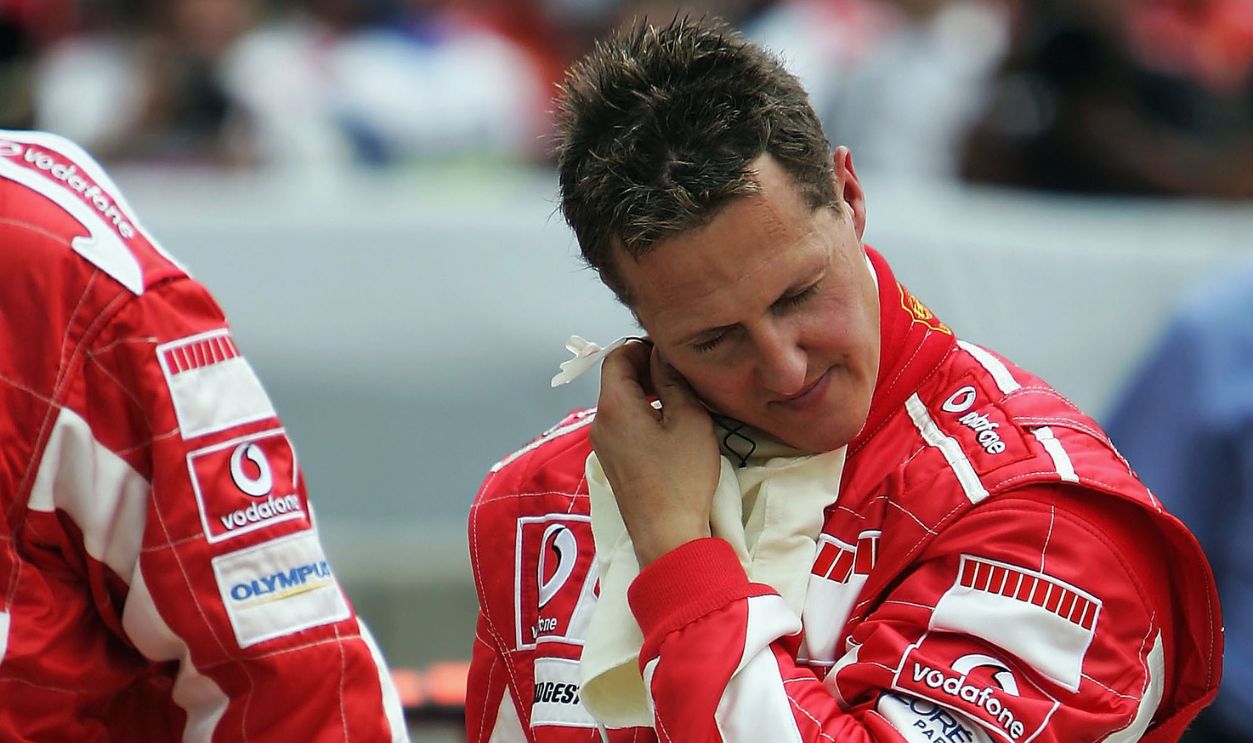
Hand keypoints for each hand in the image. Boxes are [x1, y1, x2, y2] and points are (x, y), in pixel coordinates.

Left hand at [590, 340, 719, 566]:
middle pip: (616, 379)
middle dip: (646, 368)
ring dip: (646, 392)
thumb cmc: (682, 478)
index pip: (617, 357)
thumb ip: (673, 382)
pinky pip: (623, 423)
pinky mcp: (613, 461)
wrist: (668, 535)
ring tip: (680, 397)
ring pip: (620, 401)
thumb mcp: (689, 420)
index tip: (672, 352)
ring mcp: (603, 445)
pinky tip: (670, 423)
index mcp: (614, 407)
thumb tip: (664, 357)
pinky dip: (643, 413)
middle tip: (680, 373)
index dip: (643, 346)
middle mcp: (600, 423)